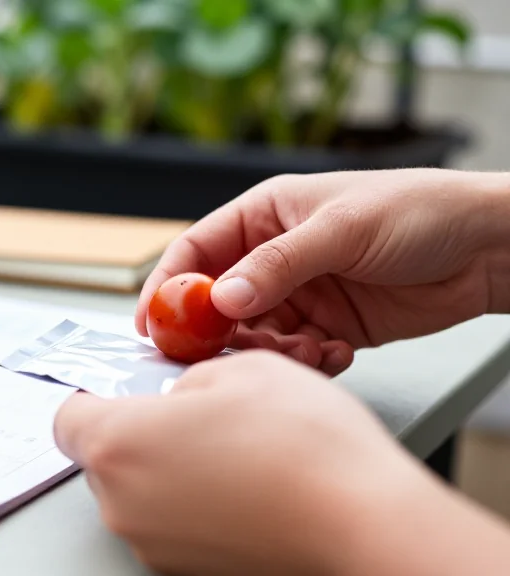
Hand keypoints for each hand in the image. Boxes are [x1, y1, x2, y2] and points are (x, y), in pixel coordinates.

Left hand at [54, 350, 509, 575]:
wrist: (363, 522)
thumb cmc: (305, 447)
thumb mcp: (238, 368)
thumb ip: (187, 376)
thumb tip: (179, 391)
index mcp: (119, 443)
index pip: (67, 416)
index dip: (95, 396)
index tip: (124, 388)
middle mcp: (123, 503)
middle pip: (105, 456)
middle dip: (139, 430)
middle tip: (191, 412)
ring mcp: (152, 544)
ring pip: (139, 491)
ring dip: (169, 467)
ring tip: (231, 448)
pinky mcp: (185, 569)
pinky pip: (170, 523)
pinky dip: (194, 503)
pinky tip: (243, 483)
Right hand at [135, 169, 509, 374]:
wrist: (487, 248)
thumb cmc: (418, 211)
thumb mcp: (340, 230)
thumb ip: (277, 266)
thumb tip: (222, 300)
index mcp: (265, 215)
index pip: (198, 250)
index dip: (170, 285)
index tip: (152, 320)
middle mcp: (274, 256)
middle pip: (219, 301)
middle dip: (219, 332)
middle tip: (222, 356)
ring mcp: (300, 293)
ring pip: (255, 335)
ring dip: (271, 351)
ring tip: (307, 349)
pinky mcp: (327, 327)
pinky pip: (294, 353)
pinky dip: (306, 362)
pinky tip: (333, 353)